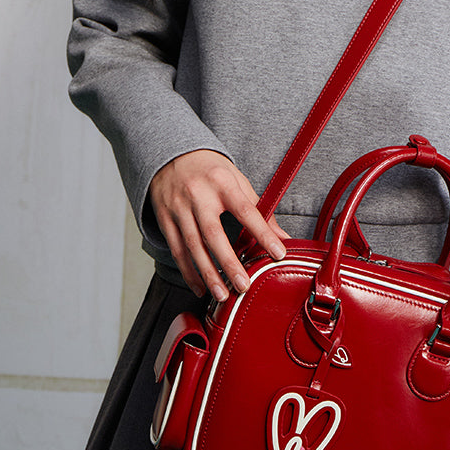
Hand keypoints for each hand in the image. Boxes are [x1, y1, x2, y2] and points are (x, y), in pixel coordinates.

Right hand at [149, 149, 289, 299]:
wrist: (170, 154)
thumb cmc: (210, 171)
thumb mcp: (237, 180)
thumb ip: (259, 208)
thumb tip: (283, 237)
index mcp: (222, 183)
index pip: (246, 211)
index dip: (263, 233)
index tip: (278, 253)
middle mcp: (198, 195)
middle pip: (213, 234)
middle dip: (229, 262)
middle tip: (243, 285)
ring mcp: (178, 208)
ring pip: (192, 246)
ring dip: (207, 274)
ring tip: (222, 295)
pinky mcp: (165, 219)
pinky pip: (177, 250)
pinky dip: (188, 271)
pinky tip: (200, 287)